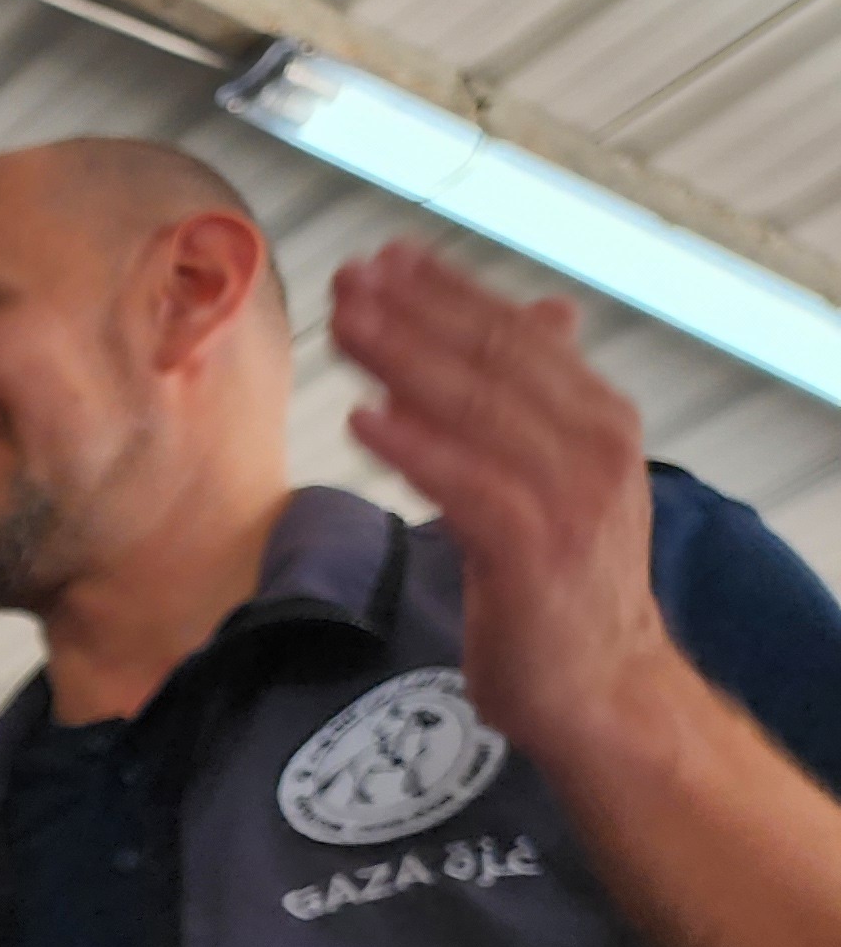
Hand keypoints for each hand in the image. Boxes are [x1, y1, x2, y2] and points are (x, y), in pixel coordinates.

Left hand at [329, 239, 671, 760]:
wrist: (604, 687)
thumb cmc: (563, 584)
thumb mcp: (562, 475)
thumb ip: (543, 399)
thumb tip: (548, 312)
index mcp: (596, 418)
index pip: (513, 334)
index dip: (445, 291)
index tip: (380, 258)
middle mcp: (592, 444)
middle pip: (490, 359)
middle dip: (413, 313)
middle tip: (345, 279)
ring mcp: (569, 496)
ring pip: (474, 409)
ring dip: (403, 360)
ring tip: (342, 325)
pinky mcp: (534, 551)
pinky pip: (466, 484)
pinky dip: (415, 445)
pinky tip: (362, 416)